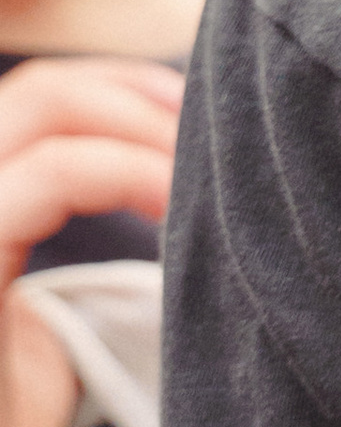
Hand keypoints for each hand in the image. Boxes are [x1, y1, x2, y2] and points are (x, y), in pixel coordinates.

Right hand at [0, 58, 179, 426]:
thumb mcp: (40, 339)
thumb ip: (82, 276)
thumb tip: (177, 222)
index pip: (34, 101)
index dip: (123, 95)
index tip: (202, 126)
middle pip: (42, 87)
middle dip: (142, 94)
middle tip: (220, 135)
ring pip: (41, 104)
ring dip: (142, 122)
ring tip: (203, 170)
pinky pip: (49, 172)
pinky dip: (125, 168)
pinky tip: (174, 204)